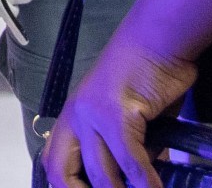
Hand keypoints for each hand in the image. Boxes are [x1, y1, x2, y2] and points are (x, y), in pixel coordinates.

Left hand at [40, 35, 200, 187]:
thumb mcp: (126, 113)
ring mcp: (93, 115)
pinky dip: (145, 181)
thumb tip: (136, 177)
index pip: (53, 162)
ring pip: (100, 173)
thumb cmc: (146, 72)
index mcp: (72, 116)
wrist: (157, 38)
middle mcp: (75, 116)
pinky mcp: (117, 114)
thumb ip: (124, 145)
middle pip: (64, 173)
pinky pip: (130, 161)